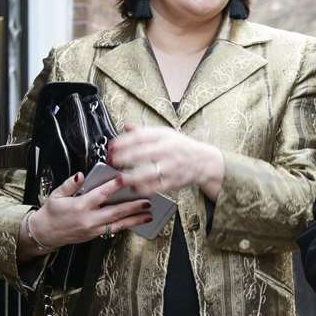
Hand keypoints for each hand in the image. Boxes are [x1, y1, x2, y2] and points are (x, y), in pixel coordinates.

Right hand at [24, 172, 152, 258]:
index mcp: (79, 206)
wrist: (45, 233)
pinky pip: (113, 230)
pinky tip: (135, 222)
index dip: (112, 187)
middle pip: (114, 212)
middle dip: (132, 206)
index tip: (123, 179)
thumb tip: (80, 175)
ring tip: (148, 215)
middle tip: (146, 201)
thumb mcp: (56, 194)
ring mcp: (93, 229)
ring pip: (118, 224)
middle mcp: (88, 219)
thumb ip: (70, 184)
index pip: (99, 195)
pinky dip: (125, 225)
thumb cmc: (52, 213)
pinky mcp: (95, 235)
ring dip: (134, 219)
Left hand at [108, 124, 224, 199]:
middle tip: (111, 162)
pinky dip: (144, 189)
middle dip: (124, 158)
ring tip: (120, 179)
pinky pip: (157, 187)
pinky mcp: (174, 182)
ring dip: (132, 177)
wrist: (204, 161)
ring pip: (148, 173)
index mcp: (163, 136)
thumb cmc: (181, 147)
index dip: (123, 142)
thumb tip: (125, 126)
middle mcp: (167, 150)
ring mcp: (171, 167)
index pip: (140, 137)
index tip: (111, 146)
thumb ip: (144, 131)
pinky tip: (134, 188)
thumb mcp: (165, 133)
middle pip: (142, 154)